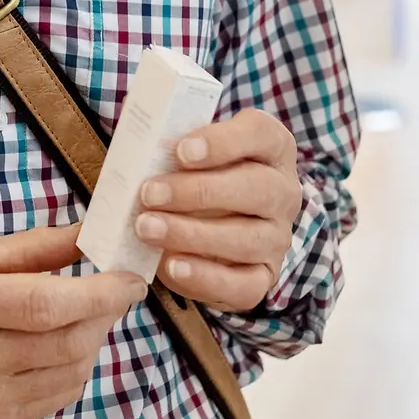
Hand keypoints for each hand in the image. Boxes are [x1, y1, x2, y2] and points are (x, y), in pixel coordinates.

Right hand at [0, 226, 144, 418]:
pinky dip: (74, 367)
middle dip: (103, 313)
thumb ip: (32, 247)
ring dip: (93, 340)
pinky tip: (63, 343)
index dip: (97, 293)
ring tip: (87, 311)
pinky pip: (55, 396)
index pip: (45, 305)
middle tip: (114, 288)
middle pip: (64, 342)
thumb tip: (86, 233)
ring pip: (69, 373)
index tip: (130, 278)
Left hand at [134, 109, 301, 312]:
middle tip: (149, 193)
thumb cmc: (193, 168)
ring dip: (192, 234)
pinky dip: (206, 277)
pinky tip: (172, 266)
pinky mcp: (264, 275)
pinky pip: (244, 285)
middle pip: (256, 188)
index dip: (223, 142)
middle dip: (198, 192)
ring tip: (147, 229)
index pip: (260, 133)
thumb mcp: (187, 145)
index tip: (182, 151)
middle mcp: (282, 191)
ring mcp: (277, 236)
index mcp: (270, 145)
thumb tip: (135, 145)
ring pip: (247, 238)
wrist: (206, 213)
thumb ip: (171, 141)